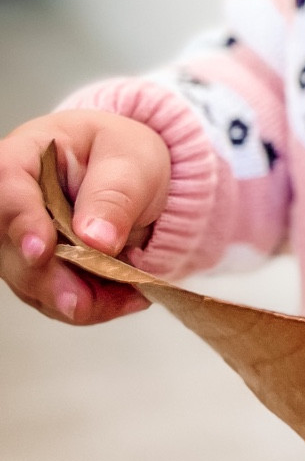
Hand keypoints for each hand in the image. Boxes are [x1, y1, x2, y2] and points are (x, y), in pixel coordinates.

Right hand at [0, 111, 170, 323]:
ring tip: (129, 293)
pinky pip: (58, 299)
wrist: (136, 179)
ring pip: (33, 284)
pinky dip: (93, 305)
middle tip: (84, 302)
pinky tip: (127, 295)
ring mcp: (22, 244)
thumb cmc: (125, 155)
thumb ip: (115, 195)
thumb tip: (94, 238)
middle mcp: (13, 206)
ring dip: (80, 299)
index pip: (9, 190)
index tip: (42, 251)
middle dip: (50, 281)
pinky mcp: (42, 273)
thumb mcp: (132, 161)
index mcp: (26, 160)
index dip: (22, 223)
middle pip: (12, 250)